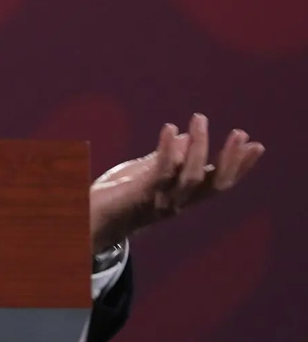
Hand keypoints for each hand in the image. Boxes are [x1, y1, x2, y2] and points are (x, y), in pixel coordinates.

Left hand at [90, 113, 263, 251]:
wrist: (84, 222)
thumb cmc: (115, 197)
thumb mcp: (144, 175)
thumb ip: (166, 159)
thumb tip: (184, 137)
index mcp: (182, 198)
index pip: (219, 184)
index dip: (240, 167)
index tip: (257, 146)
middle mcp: (177, 203)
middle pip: (214, 185)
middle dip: (231, 160)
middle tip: (240, 133)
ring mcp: (160, 201)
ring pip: (191, 176)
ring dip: (199, 147)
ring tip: (200, 120)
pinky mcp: (140, 195)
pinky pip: (160, 172)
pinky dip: (167, 149)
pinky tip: (169, 129)